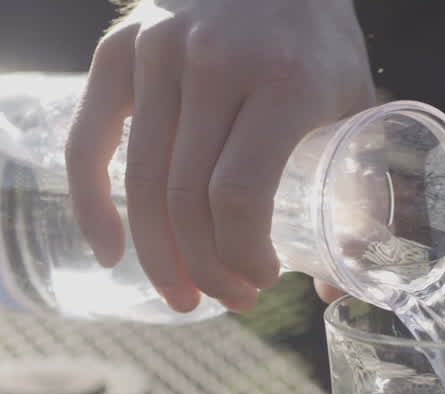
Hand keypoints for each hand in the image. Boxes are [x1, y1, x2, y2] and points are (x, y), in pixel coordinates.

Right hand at [66, 0, 374, 311]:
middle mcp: (212, 62)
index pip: (237, 195)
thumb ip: (356, 193)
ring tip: (184, 293)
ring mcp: (157, 51)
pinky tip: (109, 251)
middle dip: (205, 268)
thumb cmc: (320, 42)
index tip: (263, 279)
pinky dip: (92, 204)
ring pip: (142, 182)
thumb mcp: (353, 107)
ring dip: (159, 255)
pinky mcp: (119, 48)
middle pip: (186, 199)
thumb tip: (336, 288)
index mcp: (281, 80)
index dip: (242, 255)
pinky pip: (88, 141)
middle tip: (229, 300)